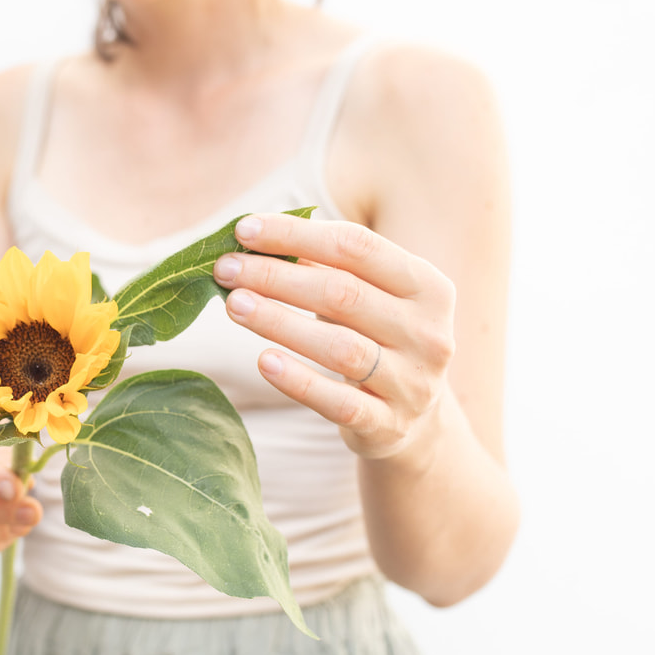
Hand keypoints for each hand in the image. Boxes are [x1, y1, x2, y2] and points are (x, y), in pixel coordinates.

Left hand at [213, 213, 456, 461]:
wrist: (416, 421)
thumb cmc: (376, 340)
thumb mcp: (369, 298)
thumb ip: (324, 267)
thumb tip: (254, 237)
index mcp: (428, 286)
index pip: (357, 247)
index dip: (297, 234)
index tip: (245, 229)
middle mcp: (427, 333)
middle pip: (344, 293)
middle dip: (277, 276)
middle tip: (226, 268)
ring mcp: (411, 382)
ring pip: (340, 347)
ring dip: (279, 322)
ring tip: (234, 305)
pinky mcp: (387, 425)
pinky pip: (338, 401)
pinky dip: (298, 381)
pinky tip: (263, 361)